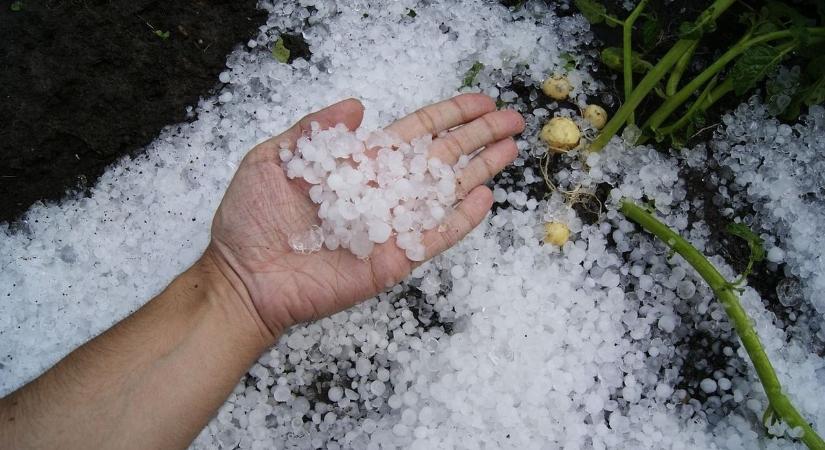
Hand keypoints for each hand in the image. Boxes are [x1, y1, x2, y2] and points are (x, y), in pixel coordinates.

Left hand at [205, 94, 523, 337]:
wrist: (243, 277)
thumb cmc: (251, 219)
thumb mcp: (274, 159)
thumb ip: (316, 130)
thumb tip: (358, 103)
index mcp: (360, 164)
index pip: (416, 133)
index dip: (449, 115)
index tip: (481, 102)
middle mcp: (383, 191)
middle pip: (442, 157)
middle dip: (478, 137)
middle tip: (514, 119)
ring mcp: (391, 226)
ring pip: (445, 192)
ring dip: (480, 170)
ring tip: (511, 149)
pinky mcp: (394, 259)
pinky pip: (434, 237)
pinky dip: (461, 220)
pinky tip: (485, 199)